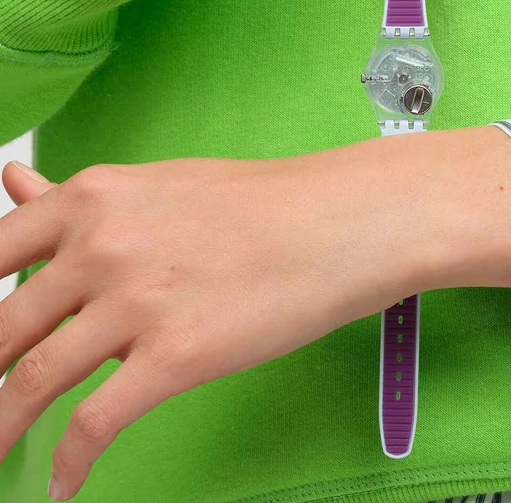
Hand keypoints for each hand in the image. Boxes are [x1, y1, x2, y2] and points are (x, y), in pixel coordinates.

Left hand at [0, 126, 510, 499]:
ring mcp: (135, 302)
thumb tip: (14, 179)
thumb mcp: (160, 186)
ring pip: (30, 381)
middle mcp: (101, 245)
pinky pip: (94, 423)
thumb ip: (80, 199)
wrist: (336, 222)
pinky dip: (67, 462)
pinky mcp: (175, 354)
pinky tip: (63, 481)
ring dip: (1, 430)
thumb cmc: (259, 203)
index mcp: (94, 197)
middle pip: (2, 328)